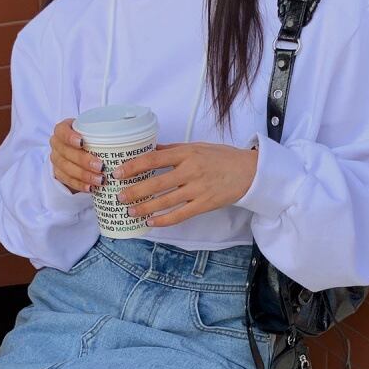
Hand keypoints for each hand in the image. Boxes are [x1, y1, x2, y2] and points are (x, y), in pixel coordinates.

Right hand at [48, 118, 105, 193]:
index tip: (82, 143)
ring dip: (85, 176)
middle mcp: (56, 144)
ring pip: (68, 169)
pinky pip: (68, 181)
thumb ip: (100, 131)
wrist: (74, 151)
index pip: (62, 132)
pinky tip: (91, 188)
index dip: (70, 137)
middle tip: (101, 167)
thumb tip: (124, 132)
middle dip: (84, 161)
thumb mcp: (91, 130)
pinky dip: (81, 185)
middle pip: (67, 153)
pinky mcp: (58, 174)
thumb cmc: (86, 138)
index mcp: (61, 130)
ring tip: (100, 180)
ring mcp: (56, 160)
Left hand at [113, 142, 257, 226]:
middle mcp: (191, 170)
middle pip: (156, 182)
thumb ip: (174, 149)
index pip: (154, 159)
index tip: (118, 173)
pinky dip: (164, 220)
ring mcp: (198, 189)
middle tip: (119, 197)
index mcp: (187, 153)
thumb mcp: (198, 146)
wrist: (250, 172)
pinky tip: (151, 222)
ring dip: (145, 207)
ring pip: (165, 201)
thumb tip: (151, 149)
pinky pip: (180, 214)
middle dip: (135, 191)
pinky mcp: (205, 204)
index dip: (133, 166)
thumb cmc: (222, 157)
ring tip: (130, 211)